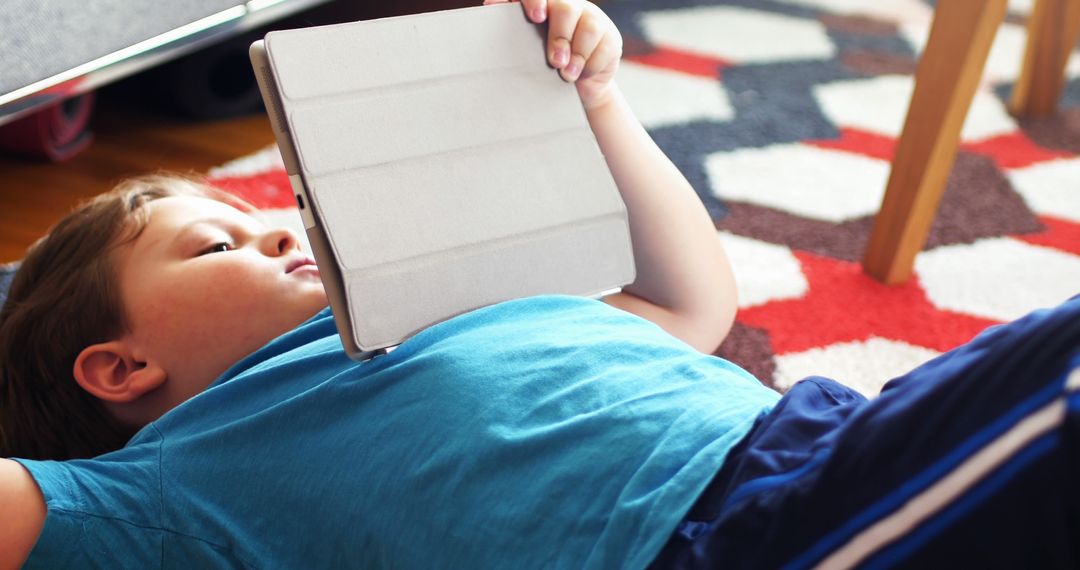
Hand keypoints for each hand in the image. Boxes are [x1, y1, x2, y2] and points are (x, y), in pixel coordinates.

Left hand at [482, 0, 622, 109]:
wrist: (576, 90)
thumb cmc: (544, 67)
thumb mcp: (527, 50)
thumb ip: (512, 29)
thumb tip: (491, 3)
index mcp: (545, 6)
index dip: (534, 0)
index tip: (536, 17)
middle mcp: (570, 6)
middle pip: (566, 8)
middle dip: (559, 37)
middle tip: (554, 62)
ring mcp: (593, 19)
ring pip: (589, 27)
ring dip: (577, 55)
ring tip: (567, 75)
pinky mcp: (611, 37)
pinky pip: (604, 47)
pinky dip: (591, 66)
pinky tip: (582, 74)